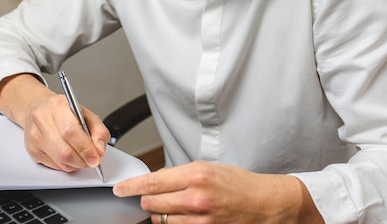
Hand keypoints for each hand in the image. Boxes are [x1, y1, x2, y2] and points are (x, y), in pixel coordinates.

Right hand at [0, 73, 109, 171]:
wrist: (40, 109)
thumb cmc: (64, 112)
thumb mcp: (87, 114)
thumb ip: (99, 131)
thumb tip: (99, 150)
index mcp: (58, 106)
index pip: (71, 131)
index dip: (85, 148)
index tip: (96, 157)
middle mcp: (42, 119)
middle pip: (63, 151)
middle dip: (82, 160)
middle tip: (91, 161)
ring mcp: (35, 136)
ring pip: (59, 161)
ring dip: (75, 164)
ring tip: (82, 157)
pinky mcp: (32, 150)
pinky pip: (54, 166)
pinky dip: (66, 165)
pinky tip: (69, 155)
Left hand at [113, 161, 323, 223]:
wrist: (265, 204)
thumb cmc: (239, 183)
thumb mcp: (208, 168)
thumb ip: (180, 174)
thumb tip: (156, 179)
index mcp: (196, 175)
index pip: (152, 181)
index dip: (131, 186)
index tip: (121, 189)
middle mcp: (196, 198)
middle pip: (151, 203)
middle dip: (146, 199)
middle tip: (151, 195)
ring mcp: (199, 220)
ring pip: (160, 220)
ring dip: (160, 213)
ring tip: (172, 205)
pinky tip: (180, 216)